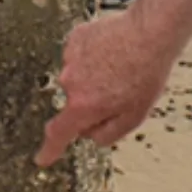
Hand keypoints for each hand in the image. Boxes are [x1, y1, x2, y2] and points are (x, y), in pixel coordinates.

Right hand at [33, 5, 184, 165]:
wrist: (150, 33)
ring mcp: (70, 58)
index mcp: (83, 106)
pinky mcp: (74, 39)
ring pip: (78, 77)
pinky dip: (92, 56)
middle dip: (92, 101)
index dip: (50, 149)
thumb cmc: (146, 75)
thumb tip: (89, 134)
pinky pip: (79, 56)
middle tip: (119, 90)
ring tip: (120, 66)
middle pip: (75, 102)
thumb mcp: (134, 117)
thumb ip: (107, 134)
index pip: (59, 133)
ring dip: (93, 76)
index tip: (42, 158)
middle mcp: (70, 83)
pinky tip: (112, 50)